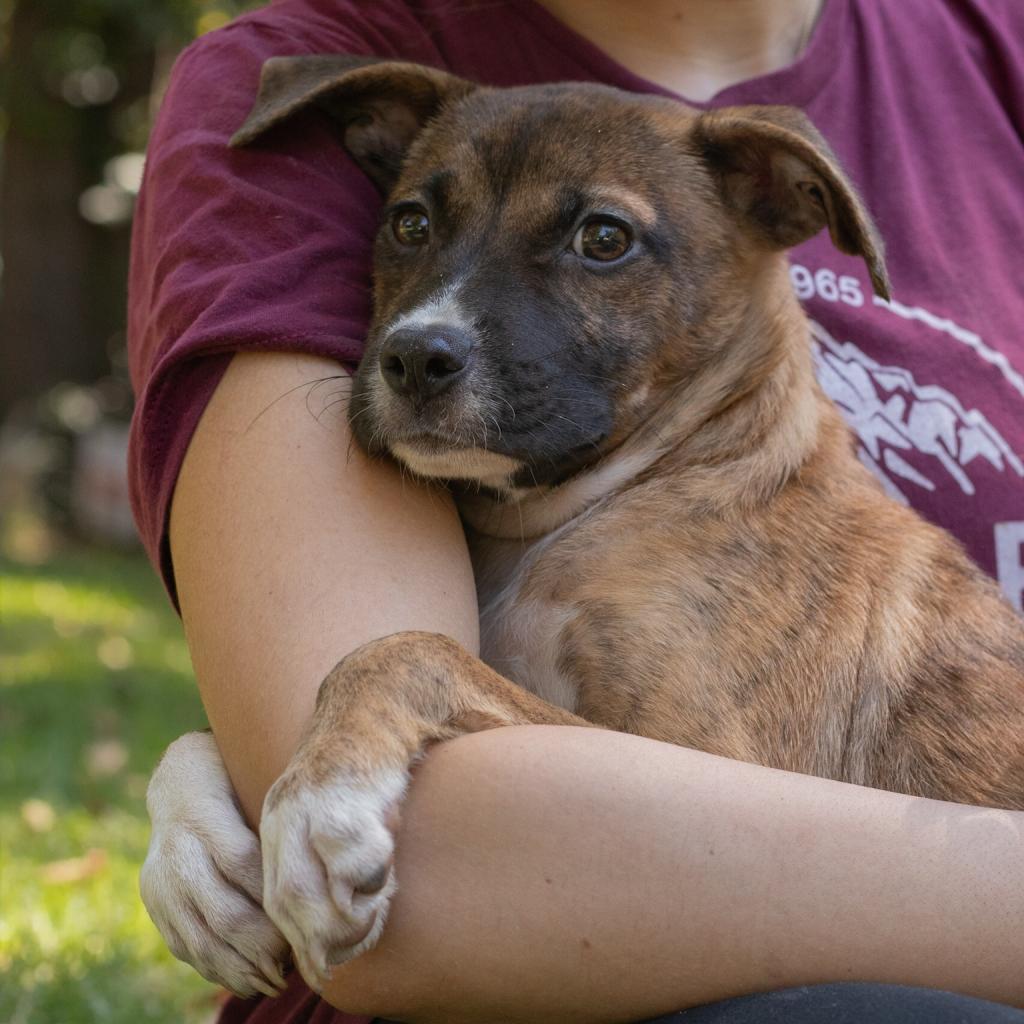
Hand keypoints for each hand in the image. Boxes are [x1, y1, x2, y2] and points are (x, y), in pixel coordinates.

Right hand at [140, 731, 289, 996]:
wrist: (176, 781)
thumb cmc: (236, 778)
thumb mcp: (257, 779)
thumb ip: (280, 815)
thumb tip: (327, 853)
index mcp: (204, 815)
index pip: (243, 863)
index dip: (276, 898)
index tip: (309, 918)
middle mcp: (177, 852)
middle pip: (225, 912)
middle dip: (264, 945)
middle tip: (299, 960)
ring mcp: (160, 882)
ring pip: (202, 939)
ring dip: (243, 968)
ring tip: (278, 981)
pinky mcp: (154, 904)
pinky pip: (185, 947)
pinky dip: (218, 968)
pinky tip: (248, 979)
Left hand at [260, 751, 405, 991]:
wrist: (375, 709)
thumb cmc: (364, 776)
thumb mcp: (339, 822)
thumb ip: (334, 868)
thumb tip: (343, 929)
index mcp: (278, 829)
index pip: (276, 901)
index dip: (303, 938)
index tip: (329, 962)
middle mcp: (284, 818)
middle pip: (286, 899)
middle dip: (320, 936)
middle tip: (356, 947)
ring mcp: (310, 805)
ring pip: (306, 887)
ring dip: (342, 917)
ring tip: (371, 918)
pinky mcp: (343, 791)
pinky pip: (346, 852)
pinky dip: (363, 876)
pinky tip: (383, 874)